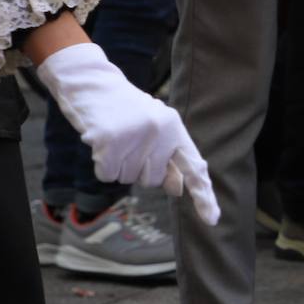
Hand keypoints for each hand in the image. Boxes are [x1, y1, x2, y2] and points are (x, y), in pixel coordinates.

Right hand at [36, 43, 220, 224]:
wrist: (90, 84)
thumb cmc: (124, 111)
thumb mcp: (153, 129)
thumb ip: (168, 156)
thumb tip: (178, 189)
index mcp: (174, 127)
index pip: (194, 166)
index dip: (204, 194)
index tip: (212, 220)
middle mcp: (159, 131)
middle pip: (153, 180)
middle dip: (137, 169)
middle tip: (127, 142)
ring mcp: (135, 136)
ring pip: (129, 179)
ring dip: (118, 166)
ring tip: (114, 139)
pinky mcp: (110, 141)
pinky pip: (108, 176)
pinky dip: (102, 166)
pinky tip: (100, 143)